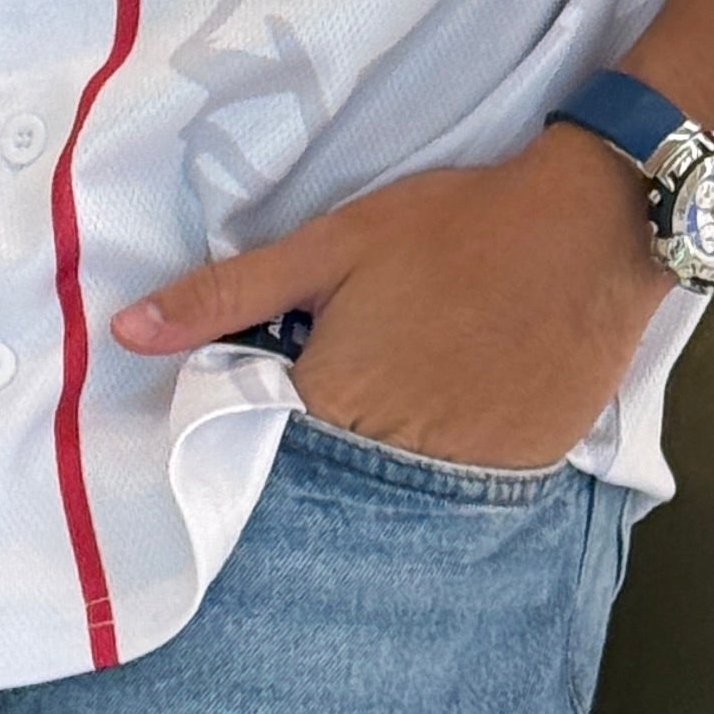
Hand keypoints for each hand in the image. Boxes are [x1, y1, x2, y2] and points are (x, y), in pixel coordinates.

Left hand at [108, 127, 672, 467]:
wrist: (588, 227)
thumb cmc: (451, 227)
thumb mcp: (330, 245)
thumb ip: (227, 295)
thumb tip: (125, 333)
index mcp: (334, 406)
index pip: (266, 440)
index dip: (268, 404)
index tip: (286, 367)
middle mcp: (394, 462)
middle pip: (334, 470)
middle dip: (331, 430)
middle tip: (368, 360)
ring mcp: (465, 476)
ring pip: (400, 486)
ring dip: (394, 444)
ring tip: (423, 371)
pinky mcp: (522, 471)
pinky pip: (466, 483)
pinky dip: (457, 450)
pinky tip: (469, 390)